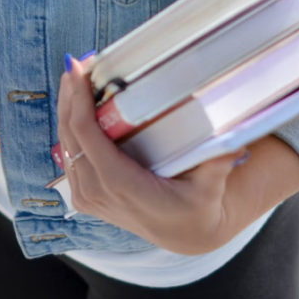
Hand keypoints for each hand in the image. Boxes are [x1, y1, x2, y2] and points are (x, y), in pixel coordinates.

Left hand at [58, 55, 246, 254]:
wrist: (186, 234)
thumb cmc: (198, 207)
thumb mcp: (210, 187)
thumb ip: (218, 163)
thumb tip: (233, 141)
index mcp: (121, 185)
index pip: (87, 137)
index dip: (78, 101)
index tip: (78, 70)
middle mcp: (98, 193)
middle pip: (70, 135)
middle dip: (69, 96)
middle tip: (76, 63)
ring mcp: (88, 197)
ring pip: (65, 145)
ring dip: (67, 109)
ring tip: (75, 76)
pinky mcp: (86, 196)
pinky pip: (70, 156)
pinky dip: (70, 128)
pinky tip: (76, 105)